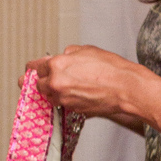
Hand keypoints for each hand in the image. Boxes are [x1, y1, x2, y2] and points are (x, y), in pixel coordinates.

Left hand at [21, 44, 141, 117]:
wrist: (127, 88)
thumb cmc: (111, 68)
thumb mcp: (86, 50)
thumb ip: (68, 53)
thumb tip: (61, 56)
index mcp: (56, 65)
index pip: (33, 67)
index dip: (34, 67)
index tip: (32, 69)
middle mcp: (56, 83)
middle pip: (37, 84)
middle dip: (42, 80)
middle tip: (50, 77)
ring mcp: (63, 99)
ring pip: (48, 96)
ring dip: (52, 91)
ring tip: (65, 85)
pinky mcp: (72, 110)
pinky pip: (61, 104)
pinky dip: (64, 99)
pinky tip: (75, 92)